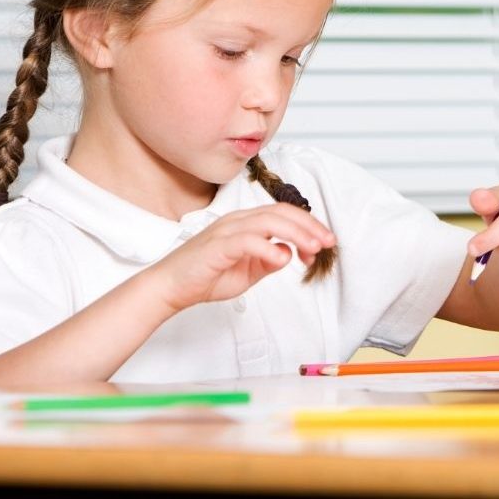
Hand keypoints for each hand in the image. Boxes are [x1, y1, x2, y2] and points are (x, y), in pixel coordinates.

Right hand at [152, 202, 335, 312]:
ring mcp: (226, 231)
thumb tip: (289, 253)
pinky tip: (282, 258)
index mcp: (245, 224)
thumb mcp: (248, 272)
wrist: (170, 287)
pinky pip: (247, 240)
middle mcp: (237, 221)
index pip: (283, 214)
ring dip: (296, 233)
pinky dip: (267, 247)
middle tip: (328, 242)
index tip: (325, 243)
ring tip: (313, 248)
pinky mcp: (217, 245)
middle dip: (309, 226)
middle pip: (281, 212)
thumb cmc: (205, 277)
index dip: (308, 226)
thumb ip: (269, 262)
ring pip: (268, 221)